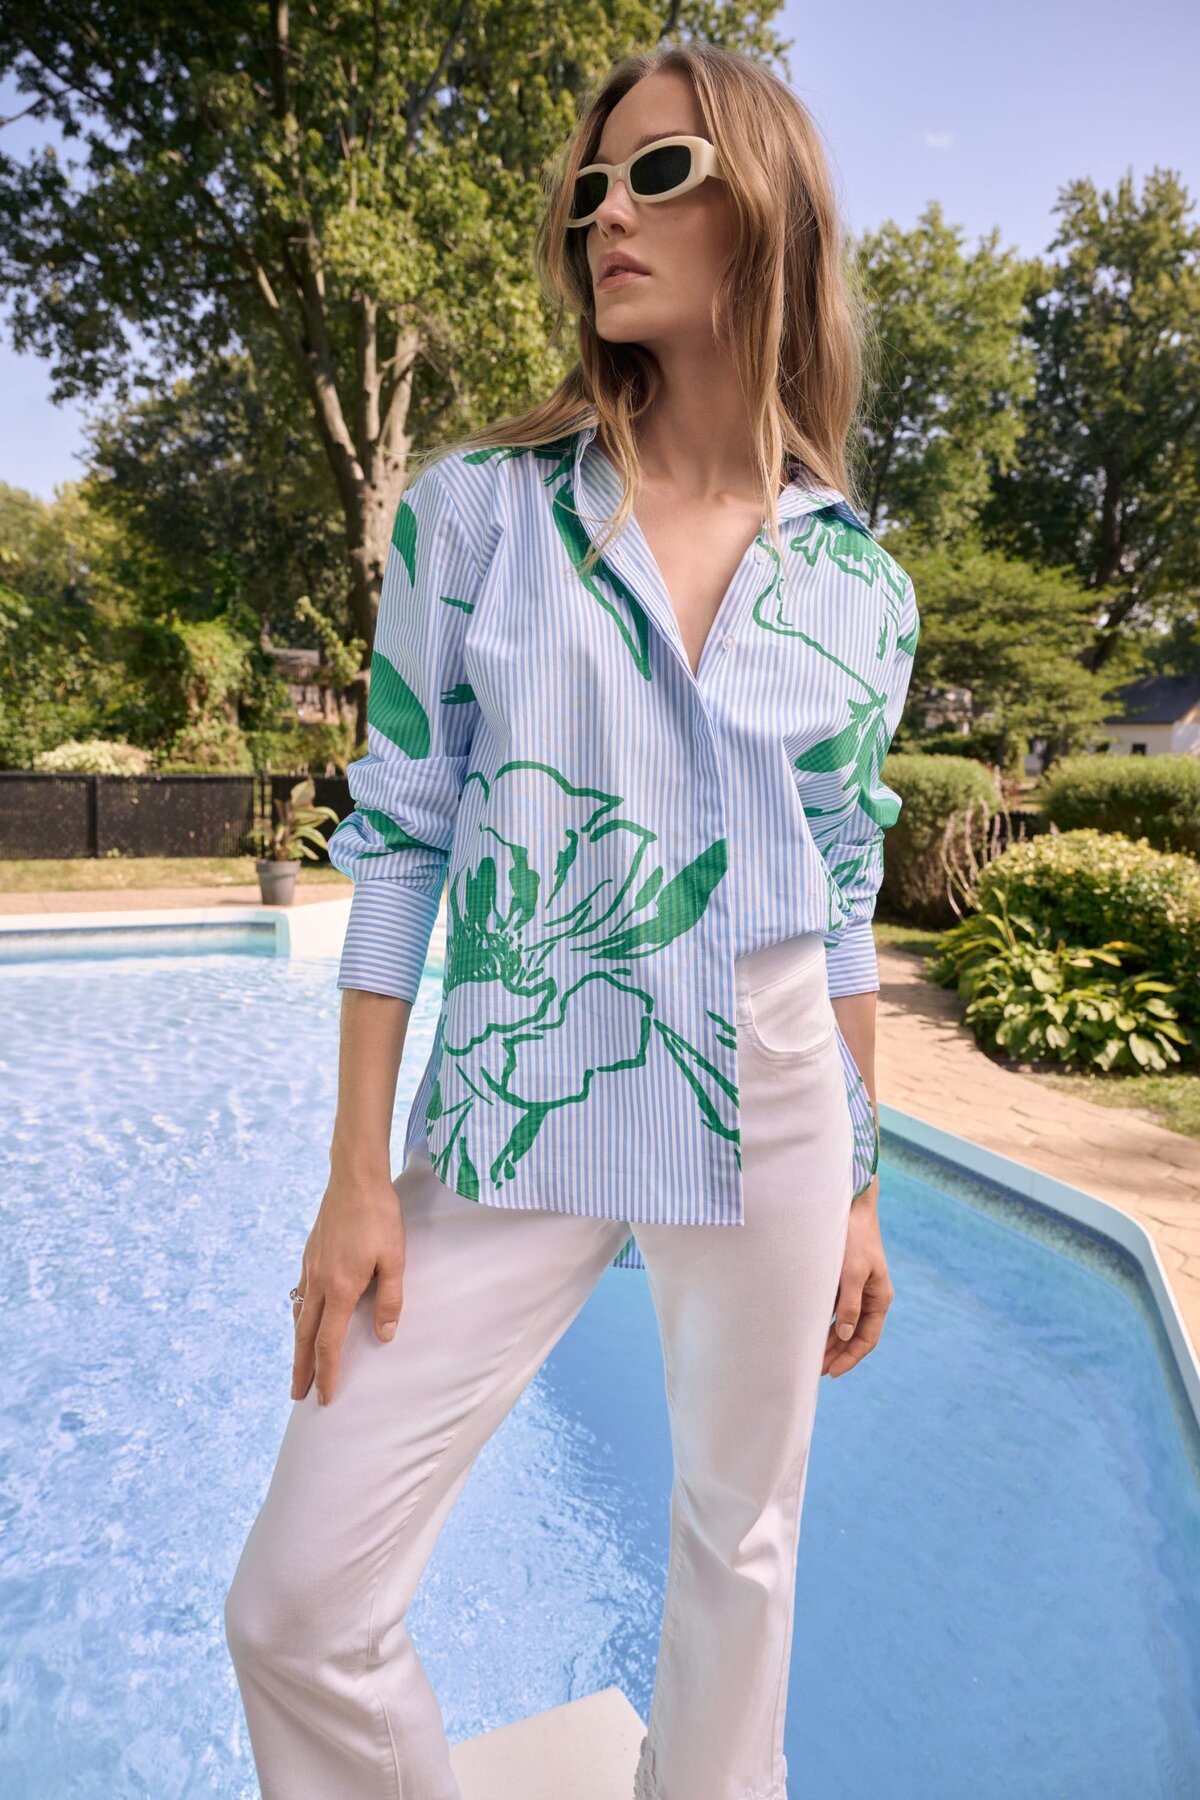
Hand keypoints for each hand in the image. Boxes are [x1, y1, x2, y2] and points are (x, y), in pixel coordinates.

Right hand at [290, 1168, 406, 1405]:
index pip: (328, 1343)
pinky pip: (299, 1295)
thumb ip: (390, 1299)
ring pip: (299, 1316)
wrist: (354, 1177)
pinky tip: (303, 1319)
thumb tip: (384, 1336)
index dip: (326, 1373)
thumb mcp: (394, 1258)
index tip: (324, 1398)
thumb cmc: (380, 1217)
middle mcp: (318, 1282)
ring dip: (297, 1345)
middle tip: (297, 1395)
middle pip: (304, 1337)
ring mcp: (310, 1267)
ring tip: (297, 1365)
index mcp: (340, 1288)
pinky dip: (299, 1316)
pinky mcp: (309, 1254)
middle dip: (301, 1369)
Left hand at [822, 1181, 893, 1377]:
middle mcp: (870, 1297)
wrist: (849, 1207)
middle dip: (838, 1354)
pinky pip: (836, 1310)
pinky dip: (825, 1323)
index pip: (867, 1339)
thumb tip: (846, 1335)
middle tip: (816, 1371)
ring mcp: (857, 1290)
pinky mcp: (844, 1281)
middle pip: (855, 1336)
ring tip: (812, 1358)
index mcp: (879, 1298)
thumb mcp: (851, 1272)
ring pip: (844, 1325)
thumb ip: (849, 1305)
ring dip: (830, 1341)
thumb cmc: (853, 1238)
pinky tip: (811, 1332)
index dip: (850, 1357)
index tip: (832, 1372)